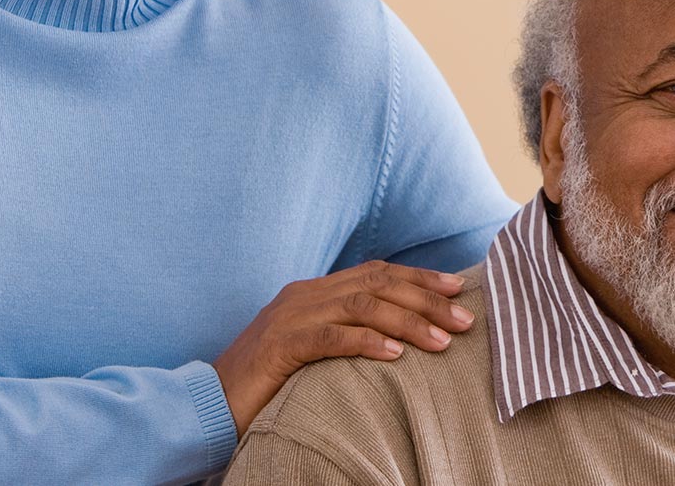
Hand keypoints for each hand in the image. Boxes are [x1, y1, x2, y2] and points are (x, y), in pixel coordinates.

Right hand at [214, 261, 473, 436]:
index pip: (376, 274)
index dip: (420, 278)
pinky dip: (366, 342)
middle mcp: (304, 296)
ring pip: (360, 306)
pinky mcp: (279, 346)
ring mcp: (289, 318)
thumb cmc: (271, 382)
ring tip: (441, 340)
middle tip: (464, 319)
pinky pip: (329, 337)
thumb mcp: (316, 349)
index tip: (459, 288)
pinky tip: (395, 354)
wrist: (210, 401)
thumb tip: (403, 336)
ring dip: (407, 321)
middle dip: (426, 299)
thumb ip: (349, 332)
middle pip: (377, 285)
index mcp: (314, 292)